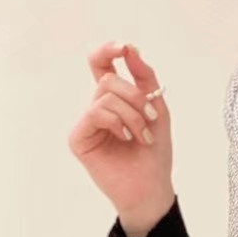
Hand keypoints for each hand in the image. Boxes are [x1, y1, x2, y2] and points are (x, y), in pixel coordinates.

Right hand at [67, 41, 174, 226]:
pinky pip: (95, 113)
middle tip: (152, 118)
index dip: (108, 51)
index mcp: (114, 100)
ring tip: (143, 136)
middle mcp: (97, 108)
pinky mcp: (79, 138)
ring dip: (132, 115)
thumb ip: (145, 78)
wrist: (152, 188)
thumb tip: (130, 48)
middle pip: (108, 81)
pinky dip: (116, 122)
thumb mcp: (158, 110)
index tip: (124, 48)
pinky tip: (126, 138)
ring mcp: (87, 123)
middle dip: (135, 97)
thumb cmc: (155, 154)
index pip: (102, 65)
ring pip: (105, 96)